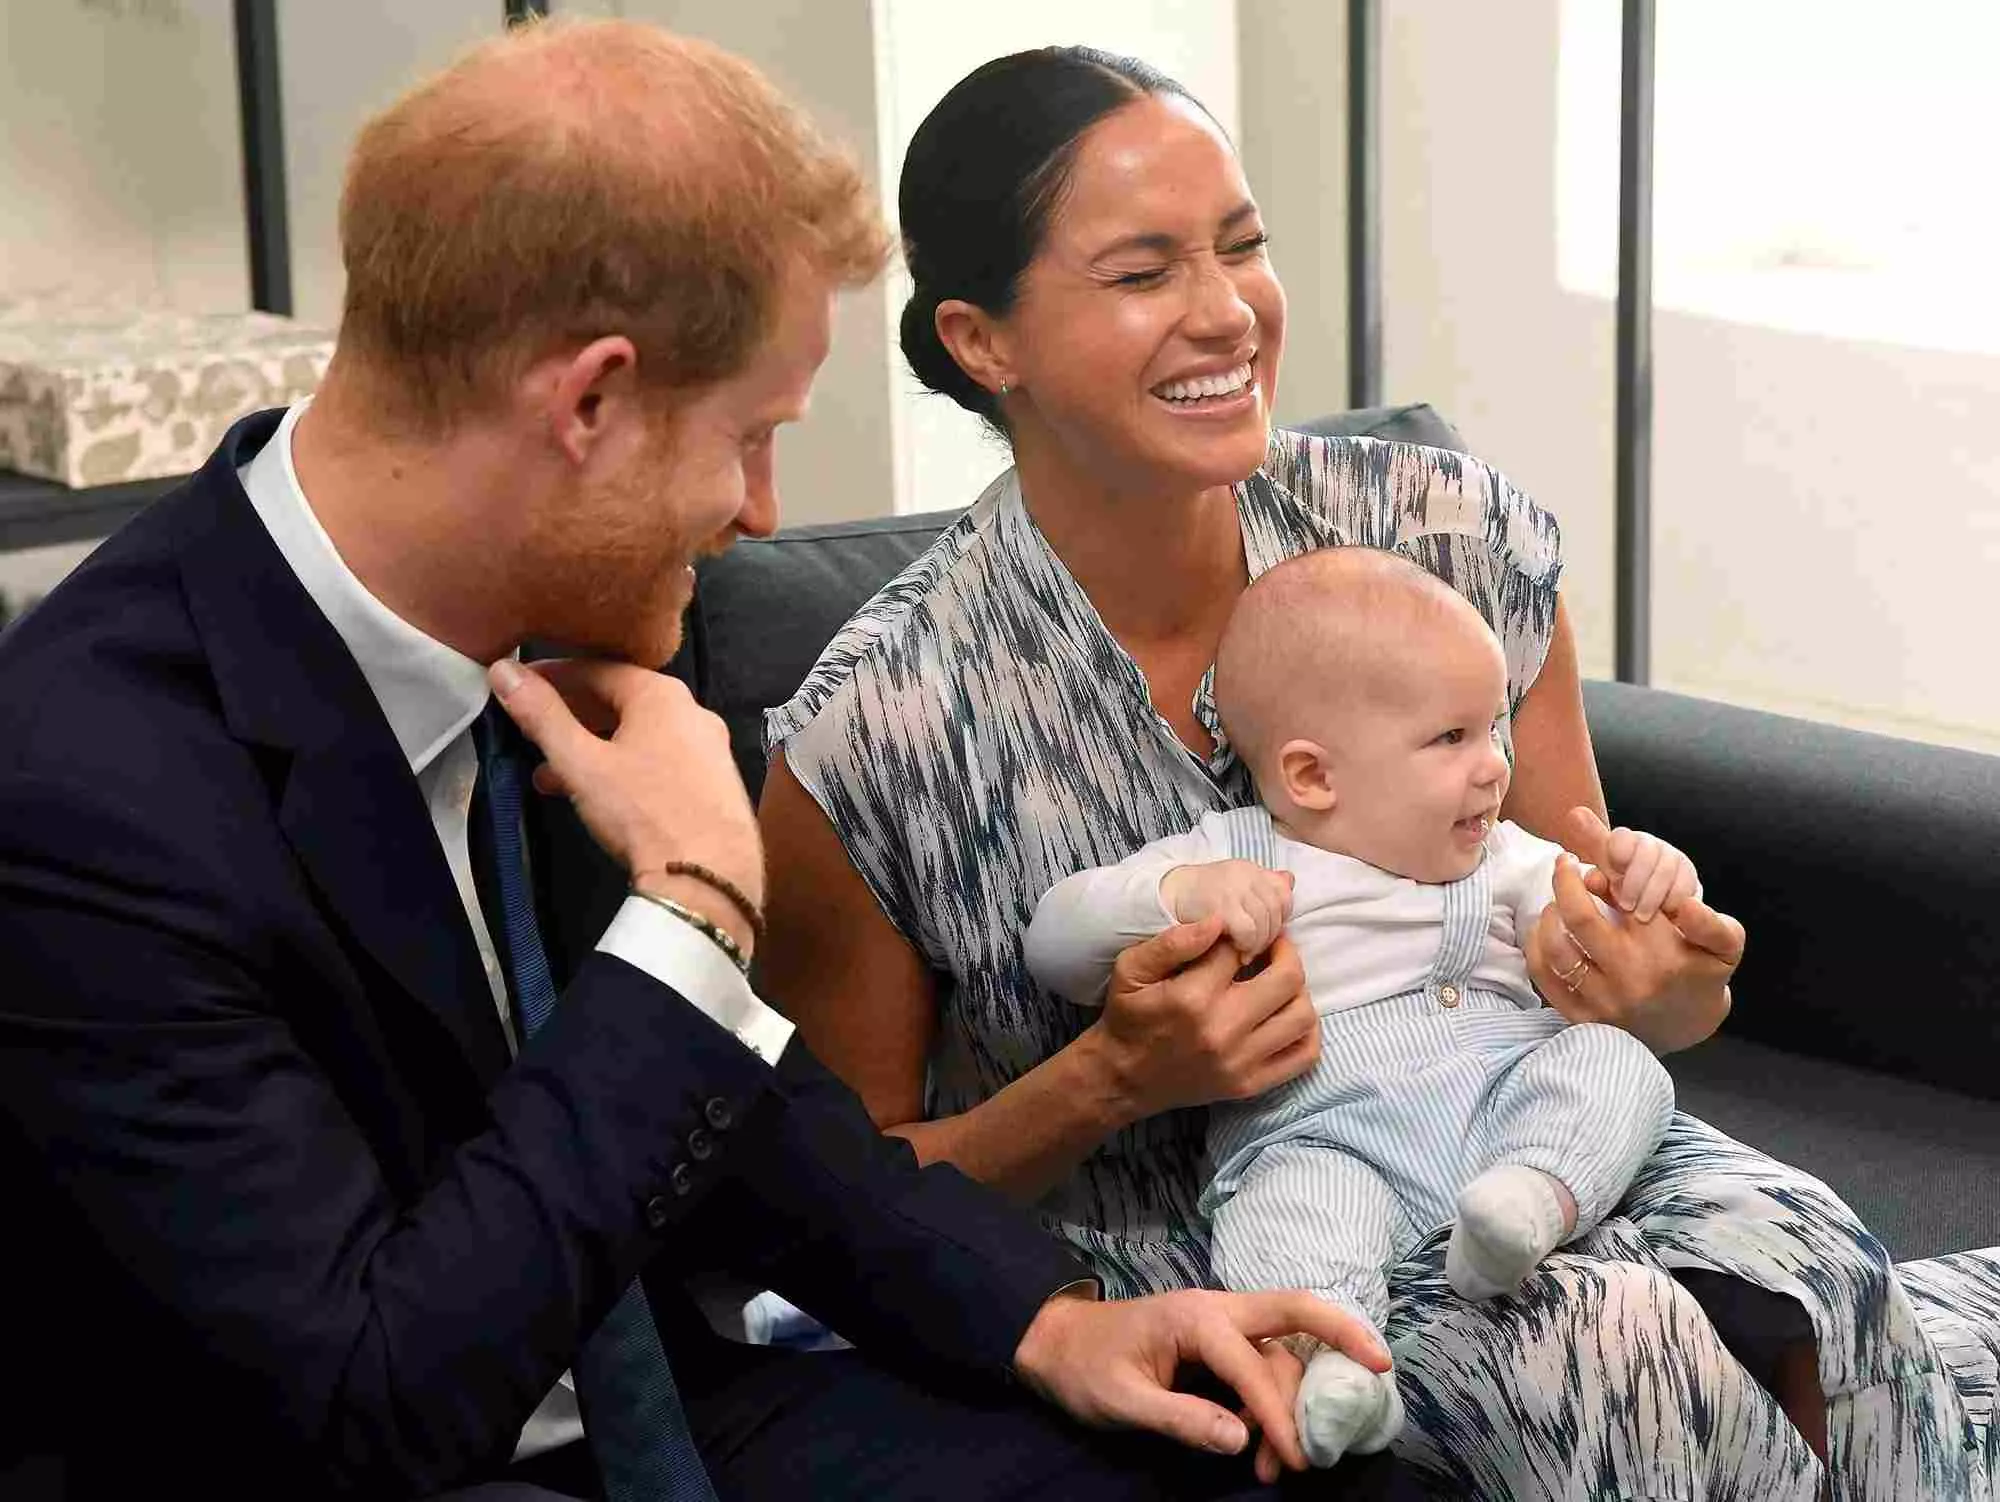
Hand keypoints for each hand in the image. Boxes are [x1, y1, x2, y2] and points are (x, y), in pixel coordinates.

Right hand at [489, 659, 763, 945]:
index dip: (552, 676)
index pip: (597, 669)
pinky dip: (621, 770)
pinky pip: (658, 763)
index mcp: (662, 695)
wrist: (709, 877)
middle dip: (569, 720)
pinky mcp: (715, 785)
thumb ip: (541, 716)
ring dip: (591, 751)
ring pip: (638, 737)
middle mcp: (693, 713)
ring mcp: (709, 750)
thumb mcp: (581, 763)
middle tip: (529, 734)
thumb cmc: (642, 811)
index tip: (518, 686)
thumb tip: (505, 670)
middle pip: (619, 703)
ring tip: (549, 777)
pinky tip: (595, 799)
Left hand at [1012, 1289, 1388, 1472]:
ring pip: (1282, 1349)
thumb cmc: (1084, 1368)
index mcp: (1196, 1317)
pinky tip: (1271, 1441)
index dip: (1279, 1413)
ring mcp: (1221, 1324)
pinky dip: (1279, 1397)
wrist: (1055, 1343)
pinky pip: (1265, 1361)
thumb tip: (1241, 1437)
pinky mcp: (1219, 1343)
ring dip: (1297, 1398)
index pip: (1253, 1364)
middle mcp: (1218, 1310)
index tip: (1299, 1459)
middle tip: (1382, 1368)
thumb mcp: (1122, 1401)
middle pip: (1294, 1310)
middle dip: (1341, 1332)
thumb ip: (1180, 1418)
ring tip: (1287, 1462)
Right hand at [1089, 920, 1319, 1120]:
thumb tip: (1220, 920)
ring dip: (1298, 990)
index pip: (1240, 948)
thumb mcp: (1131, 969)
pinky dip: (1307, 1032)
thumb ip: (1173, 941)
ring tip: (1279, 979)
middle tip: (1271, 946)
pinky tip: (1288, 1014)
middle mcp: (1223, 1029)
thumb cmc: (1128, 1017)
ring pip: (1302, 1015)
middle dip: (1284, 952)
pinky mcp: (1250, 1084)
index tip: (1239, 932)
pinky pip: (1303, 1056)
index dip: (1243, 933)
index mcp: (1193, 997)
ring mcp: (1241, 1061)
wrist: (1123, 1078)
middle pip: (1287, 978)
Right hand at [1160, 860, 1294, 958]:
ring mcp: (1233, 890)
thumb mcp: (1233, 884)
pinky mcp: (1221, 908)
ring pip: (1266, 924)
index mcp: (1250, 869)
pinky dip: (1247, 946)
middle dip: (1270, 935)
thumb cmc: (1199, 898)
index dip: (1280, 917)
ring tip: (1247, 954)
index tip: (1265, 933)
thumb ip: (1262, 883)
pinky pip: (1249, 932)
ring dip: (1259, 944)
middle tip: (1255, 949)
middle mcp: (1245, 875)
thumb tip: (1290, 880)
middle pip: (1277, 911)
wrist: (1160, 898)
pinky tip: (1238, 954)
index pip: (1284, 893)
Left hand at [1525, 808, 1744, 1053]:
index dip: (1602, 875)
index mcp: (1662, 953)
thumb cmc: (1703, 976)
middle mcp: (1628, 976)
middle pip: (1578, 917)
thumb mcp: (1726, 947)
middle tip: (1563, 863)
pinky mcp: (1581, 1018)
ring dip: (1549, 913)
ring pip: (1555, 946)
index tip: (1594, 867)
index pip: (1623, 900)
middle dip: (1564, 880)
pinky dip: (1537, 945)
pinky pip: (1544, 976)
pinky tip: (1546, 928)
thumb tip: (1682, 902)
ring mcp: (1602, 1000)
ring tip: (1557, 900)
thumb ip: (1711, 921)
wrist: (1686, 1029)